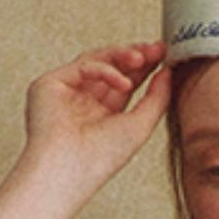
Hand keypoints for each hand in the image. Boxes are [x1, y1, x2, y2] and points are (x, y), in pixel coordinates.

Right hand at [23, 41, 171, 187]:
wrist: (67, 170)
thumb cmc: (99, 160)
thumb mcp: (139, 127)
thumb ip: (156, 99)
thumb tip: (168, 72)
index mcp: (102, 116)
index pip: (125, 83)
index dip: (144, 67)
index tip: (164, 55)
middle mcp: (84, 102)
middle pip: (112, 67)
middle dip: (135, 55)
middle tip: (157, 48)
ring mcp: (67, 92)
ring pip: (96, 60)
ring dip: (122, 56)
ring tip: (143, 58)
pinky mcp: (51, 84)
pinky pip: (82, 65)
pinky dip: (104, 70)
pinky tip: (122, 83)